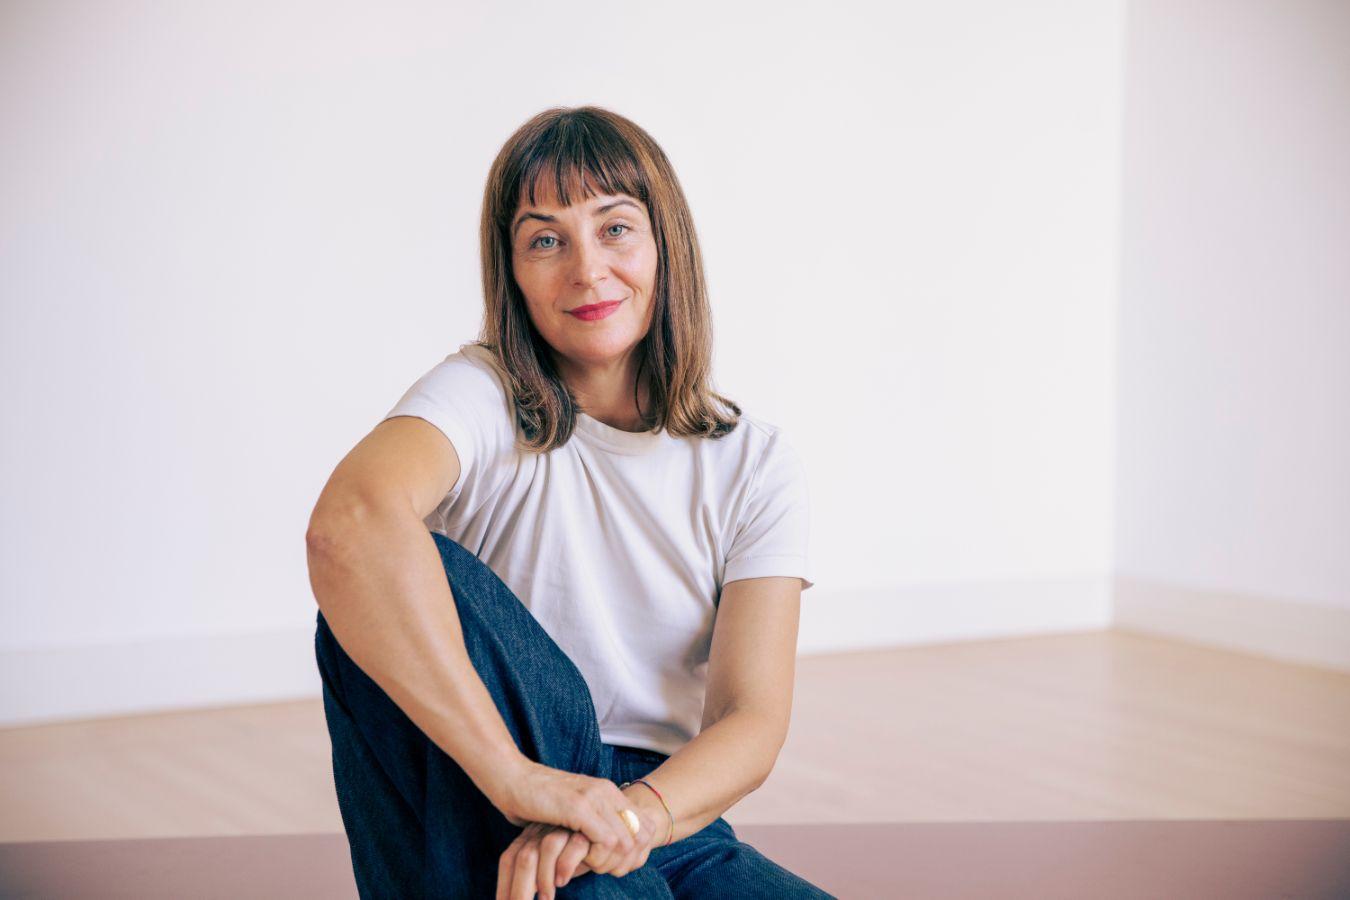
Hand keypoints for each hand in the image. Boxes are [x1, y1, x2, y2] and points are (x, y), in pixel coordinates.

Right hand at [491, 759, 651, 876]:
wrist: (510, 777)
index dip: (636, 850)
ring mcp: (594, 798)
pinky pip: (606, 841)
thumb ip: (592, 821)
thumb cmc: (536, 798)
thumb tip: (608, 845)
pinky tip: (577, 863)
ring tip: (589, 871)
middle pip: (642, 835)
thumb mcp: (573, 808)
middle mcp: (607, 791)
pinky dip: (596, 859)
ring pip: (627, 841)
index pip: (645, 825)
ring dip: (611, 863)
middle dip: (627, 861)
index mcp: (609, 791)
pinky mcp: (578, 807)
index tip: (615, 865)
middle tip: (603, 873)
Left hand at [495, 822, 594, 899]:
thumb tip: (522, 895)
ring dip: (545, 877)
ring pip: (547, 848)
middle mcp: (545, 830)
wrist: (610, 825)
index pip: (509, 860)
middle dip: (519, 889)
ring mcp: (566, 828)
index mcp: (531, 836)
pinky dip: (567, 864)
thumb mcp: (553, 862)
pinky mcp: (590, 829)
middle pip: (524, 857)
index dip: (504, 886)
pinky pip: (576, 845)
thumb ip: (539, 875)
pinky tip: (564, 880)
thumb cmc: (579, 849)